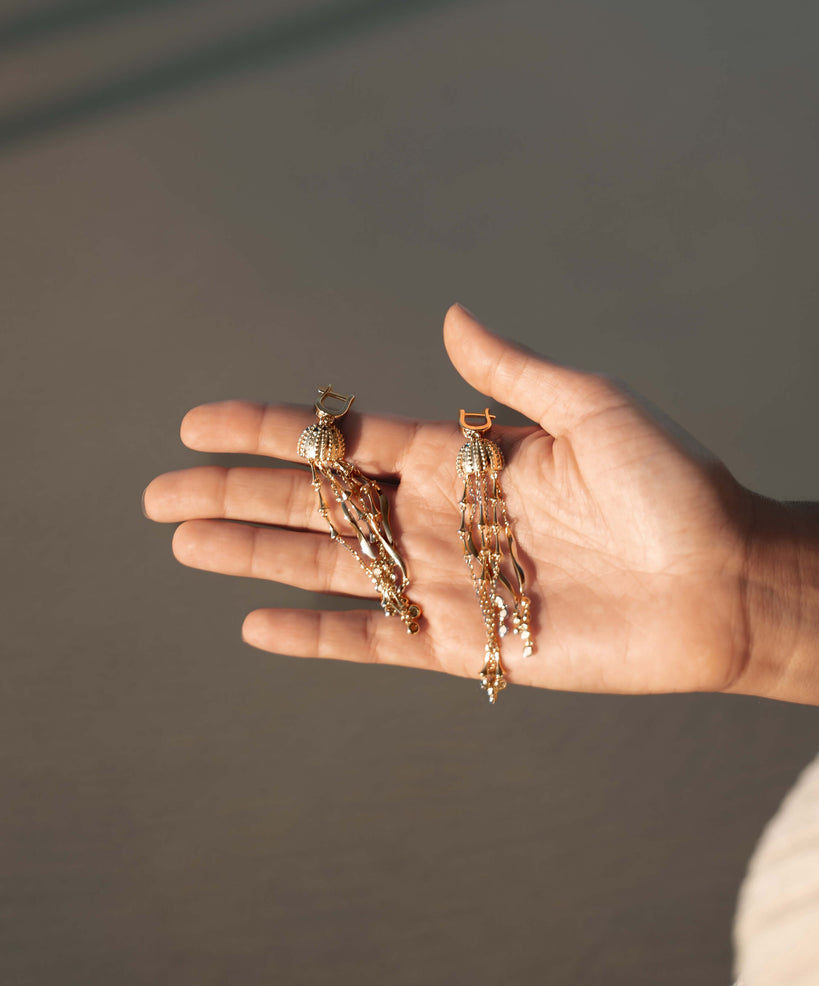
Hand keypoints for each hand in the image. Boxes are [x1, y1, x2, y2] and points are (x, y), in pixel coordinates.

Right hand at [143, 305, 798, 698]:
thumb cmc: (671, 487)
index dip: (269, 431)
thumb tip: (452, 314)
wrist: (722, 582)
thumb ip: (511, 374)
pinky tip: (255, 625)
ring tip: (184, 542)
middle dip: (234, 496)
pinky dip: (316, 637)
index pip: (342, 441)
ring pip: (328, 569)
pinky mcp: (468, 645)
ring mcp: (448, 582)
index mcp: (460, 457)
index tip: (198, 422)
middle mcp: (440, 517)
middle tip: (159, 493)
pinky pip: (375, 641)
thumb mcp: (594, 408)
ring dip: (252, 556)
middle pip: (314, 505)